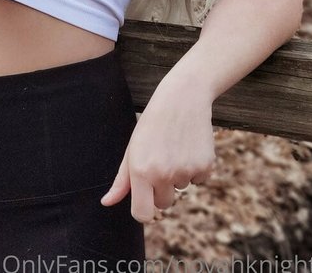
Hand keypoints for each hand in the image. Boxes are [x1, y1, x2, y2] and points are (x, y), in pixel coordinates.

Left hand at [99, 75, 215, 222]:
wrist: (182, 98)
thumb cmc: (152, 124)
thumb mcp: (132, 148)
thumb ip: (121, 180)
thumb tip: (106, 203)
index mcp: (140, 171)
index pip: (142, 214)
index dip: (144, 209)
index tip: (145, 199)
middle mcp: (163, 174)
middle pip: (163, 203)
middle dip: (161, 187)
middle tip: (160, 157)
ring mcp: (185, 171)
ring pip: (181, 189)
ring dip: (178, 174)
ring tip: (174, 146)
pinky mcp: (205, 166)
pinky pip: (198, 180)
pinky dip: (195, 167)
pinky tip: (189, 146)